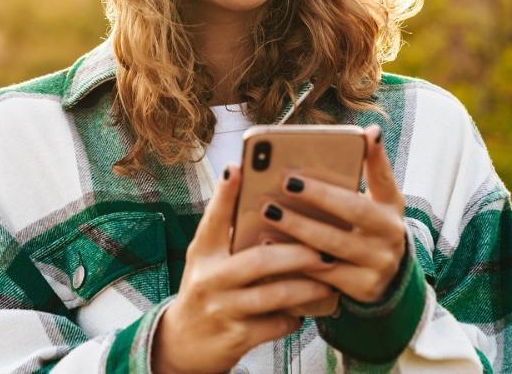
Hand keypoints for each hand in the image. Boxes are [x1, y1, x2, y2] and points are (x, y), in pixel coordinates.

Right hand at [152, 164, 337, 373]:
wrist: (181, 344)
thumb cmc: (205, 290)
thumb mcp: (207, 260)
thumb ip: (229, 235)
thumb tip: (270, 204)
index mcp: (202, 252)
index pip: (214, 218)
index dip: (225, 193)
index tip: (237, 167)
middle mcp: (209, 278)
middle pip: (259, 259)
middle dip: (298, 253)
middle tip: (326, 248)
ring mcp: (222, 308)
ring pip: (275, 294)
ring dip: (308, 286)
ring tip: (330, 279)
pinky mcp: (236, 337)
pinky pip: (276, 324)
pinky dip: (295, 316)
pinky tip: (306, 310)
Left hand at [259, 125, 407, 303]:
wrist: (385, 278)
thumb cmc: (367, 228)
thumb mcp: (374, 201)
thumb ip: (366, 170)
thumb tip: (369, 131)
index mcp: (391, 206)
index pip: (385, 178)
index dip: (378, 157)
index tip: (368, 134)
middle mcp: (391, 234)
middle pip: (354, 211)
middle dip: (320, 196)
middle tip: (287, 182)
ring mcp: (379, 264)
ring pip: (334, 245)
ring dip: (299, 228)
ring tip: (269, 212)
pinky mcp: (362, 288)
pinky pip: (322, 273)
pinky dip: (294, 258)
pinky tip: (269, 244)